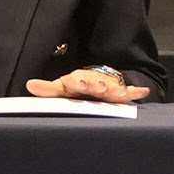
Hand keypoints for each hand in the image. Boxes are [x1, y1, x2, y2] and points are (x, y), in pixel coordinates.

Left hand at [27, 68, 153, 102]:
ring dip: (114, 89)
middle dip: (97, 84)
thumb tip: (30, 85)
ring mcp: (109, 87)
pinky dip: (136, 91)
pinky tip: (142, 91)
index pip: (76, 80)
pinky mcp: (121, 92)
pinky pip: (130, 92)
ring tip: (118, 93)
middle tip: (99, 87)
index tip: (76, 82)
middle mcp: (95, 82)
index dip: (76, 81)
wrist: (100, 81)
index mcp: (79, 80)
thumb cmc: (80, 87)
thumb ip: (49, 89)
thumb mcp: (63, 88)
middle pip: (96, 83)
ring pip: (111, 88)